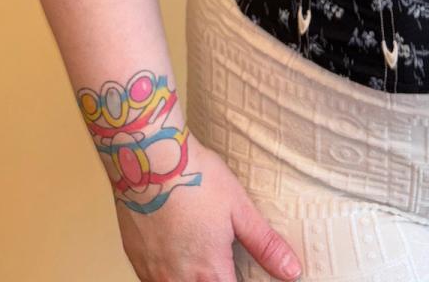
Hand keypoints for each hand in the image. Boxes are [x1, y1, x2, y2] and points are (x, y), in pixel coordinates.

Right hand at [115, 133, 302, 280]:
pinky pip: (153, 280)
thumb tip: (292, 271)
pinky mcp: (135, 259)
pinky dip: (168, 274)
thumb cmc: (196, 178)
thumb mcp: (239, 208)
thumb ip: (265, 244)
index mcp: (209, 271)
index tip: (237, 271)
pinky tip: (176, 254)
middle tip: (220, 261)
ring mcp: (153, 272)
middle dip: (215, 279)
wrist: (150, 160)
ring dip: (191, 278)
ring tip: (200, 256)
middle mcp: (178, 280)